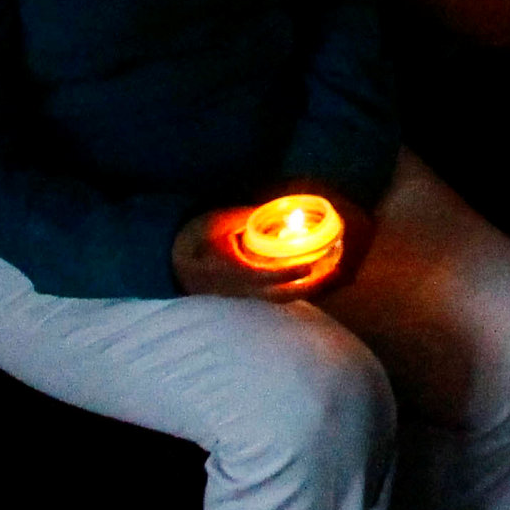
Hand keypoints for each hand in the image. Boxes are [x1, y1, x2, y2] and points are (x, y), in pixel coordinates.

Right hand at [172, 195, 359, 301]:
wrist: (174, 263)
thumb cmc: (196, 239)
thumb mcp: (218, 222)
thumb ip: (247, 217)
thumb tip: (277, 210)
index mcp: (228, 270)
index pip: (262, 276)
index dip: (287, 273)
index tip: (309, 265)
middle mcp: (238, 289)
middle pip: (278, 296)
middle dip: (309, 286)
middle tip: (334, 271)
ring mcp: (243, 296)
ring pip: (279, 299)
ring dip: (307, 289)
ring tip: (333, 273)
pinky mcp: (247, 297)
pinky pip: (275, 297)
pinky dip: (297, 288)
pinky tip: (314, 277)